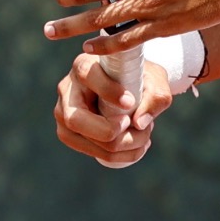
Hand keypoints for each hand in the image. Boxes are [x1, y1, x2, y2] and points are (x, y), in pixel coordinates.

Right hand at [53, 52, 176, 168]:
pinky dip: (118, 156)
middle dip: (109, 131)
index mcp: (84, 64)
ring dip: (120, 146)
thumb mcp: (155, 81)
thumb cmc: (140, 79)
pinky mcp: (69, 134)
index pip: (88, 75)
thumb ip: (154, 97)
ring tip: (145, 137)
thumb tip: (139, 123)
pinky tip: (138, 147)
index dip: (108, 91)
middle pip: (76, 119)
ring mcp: (63, 113)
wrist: (131, 87)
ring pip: (84, 140)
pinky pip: (91, 152)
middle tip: (135, 127)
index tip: (130, 103)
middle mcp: (67, 89)